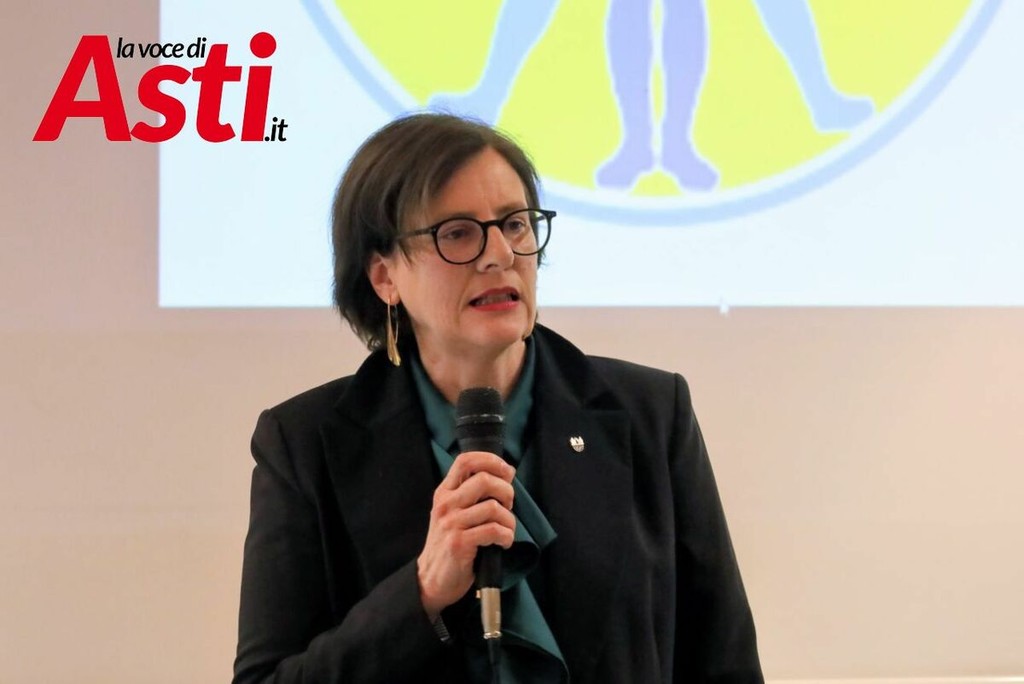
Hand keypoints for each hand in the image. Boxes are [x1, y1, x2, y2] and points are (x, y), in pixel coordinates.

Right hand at [416, 451, 515, 618]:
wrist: (431, 579)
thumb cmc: (449, 544)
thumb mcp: (453, 513)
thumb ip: (472, 494)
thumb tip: (505, 474)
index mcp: (444, 492)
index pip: (465, 460)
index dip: (491, 460)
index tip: (506, 471)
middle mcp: (446, 504)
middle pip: (484, 479)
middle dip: (506, 491)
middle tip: (508, 505)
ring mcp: (451, 523)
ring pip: (493, 507)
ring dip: (509, 519)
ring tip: (507, 529)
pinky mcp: (459, 543)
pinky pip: (494, 530)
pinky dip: (506, 536)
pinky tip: (504, 542)